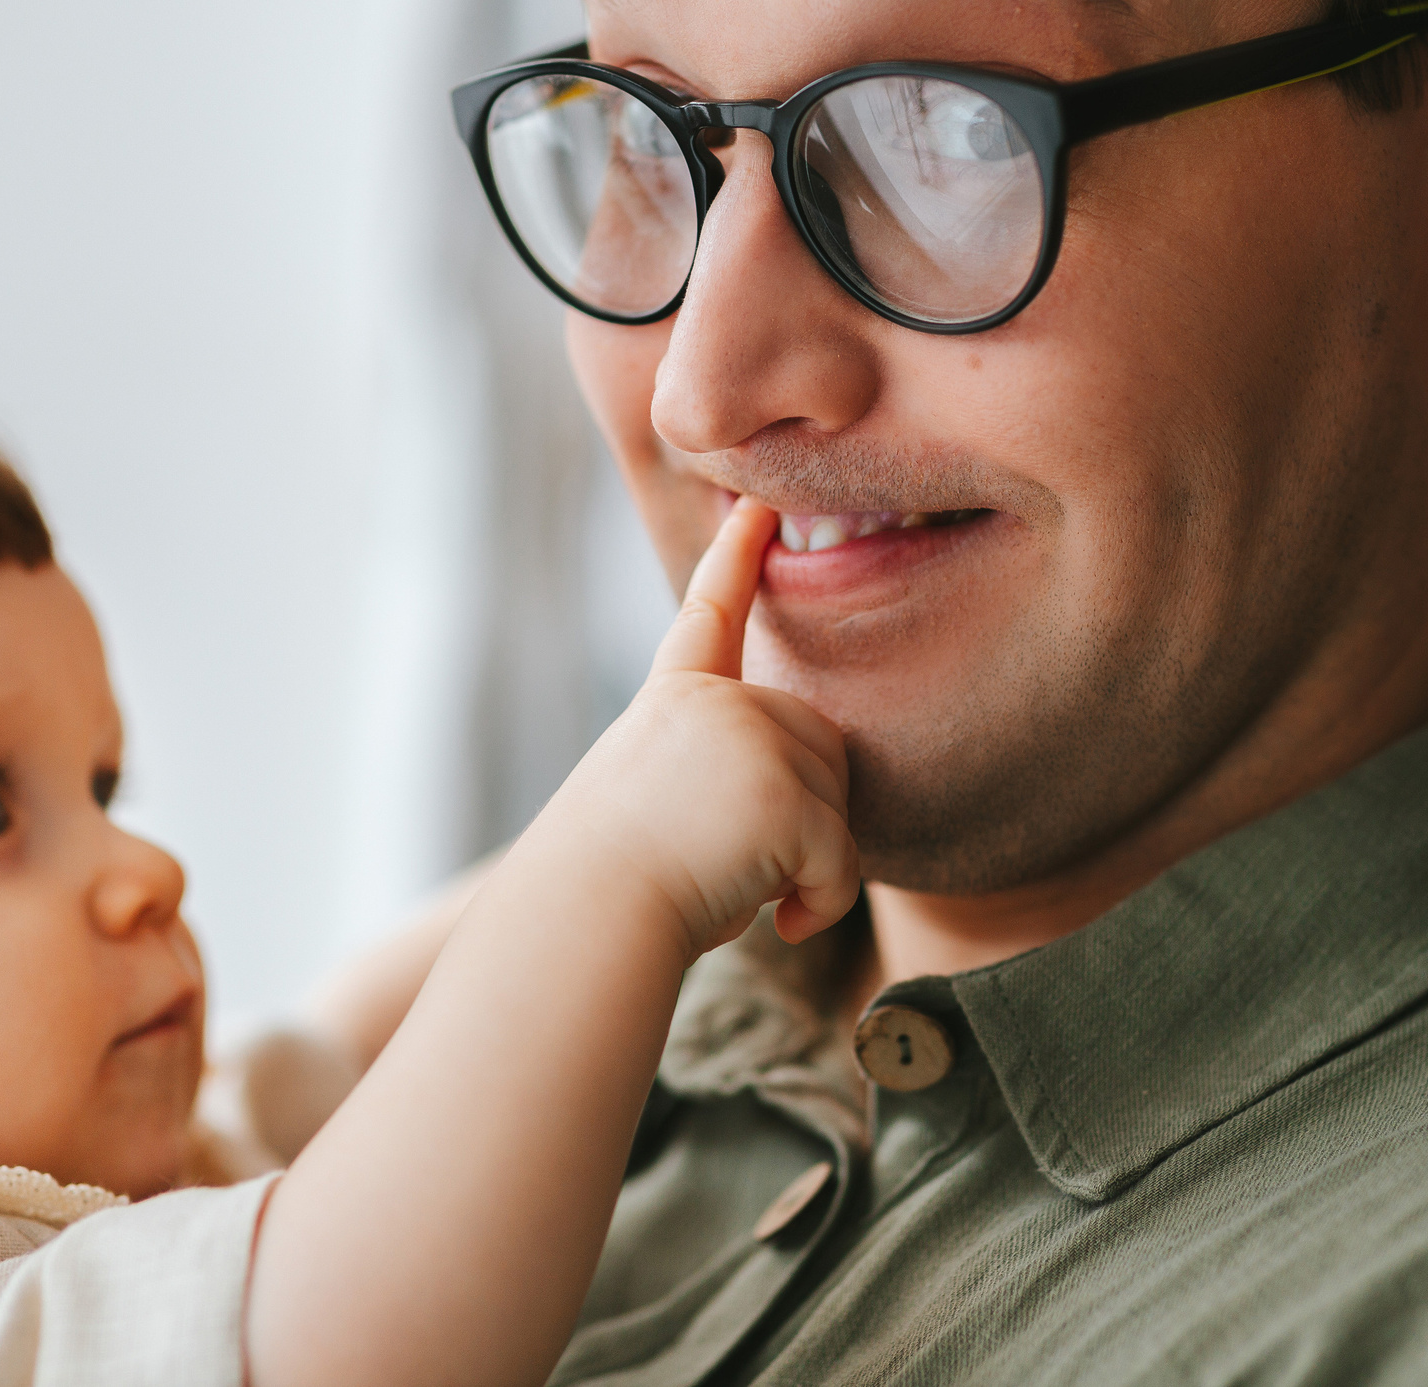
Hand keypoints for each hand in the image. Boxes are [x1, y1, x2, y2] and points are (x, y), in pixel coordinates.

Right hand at [524, 497, 858, 955]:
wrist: (584, 917)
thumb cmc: (604, 888)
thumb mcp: (656, 804)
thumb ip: (721, 777)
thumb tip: (786, 823)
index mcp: (673, 701)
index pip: (710, 615)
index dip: (737, 556)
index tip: (759, 505)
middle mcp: (717, 704)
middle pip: (819, 748)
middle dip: (804, 817)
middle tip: (735, 868)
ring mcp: (753, 739)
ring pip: (836, 808)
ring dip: (805, 868)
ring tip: (733, 890)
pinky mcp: (786, 795)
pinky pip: (844, 861)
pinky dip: (822, 904)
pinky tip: (780, 923)